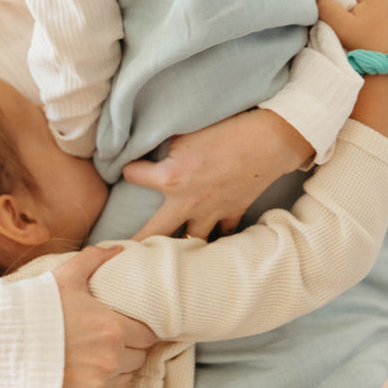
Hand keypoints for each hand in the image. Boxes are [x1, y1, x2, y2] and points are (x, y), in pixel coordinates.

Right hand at [53, 246, 155, 387]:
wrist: (8, 342)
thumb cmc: (39, 306)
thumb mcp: (68, 275)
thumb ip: (96, 258)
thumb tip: (119, 250)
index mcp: (113, 328)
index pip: (148, 334)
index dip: (141, 327)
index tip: (130, 323)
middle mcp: (111, 358)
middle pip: (140, 356)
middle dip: (131, 346)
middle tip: (115, 337)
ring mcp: (98, 383)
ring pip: (127, 377)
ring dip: (121, 366)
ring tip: (103, 354)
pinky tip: (99, 375)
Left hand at [122, 109, 313, 239]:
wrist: (269, 141)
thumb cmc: (226, 130)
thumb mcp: (185, 130)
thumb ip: (162, 144)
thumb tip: (144, 145)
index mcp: (170, 178)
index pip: (132, 175)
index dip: (127, 169)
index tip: (125, 168)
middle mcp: (187, 202)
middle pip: (153, 234)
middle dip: (133, 245)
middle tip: (118, 255)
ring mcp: (211, 212)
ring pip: (189, 243)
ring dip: (176, 249)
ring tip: (162, 258)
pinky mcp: (232, 213)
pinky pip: (221, 236)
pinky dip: (214, 238)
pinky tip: (204, 246)